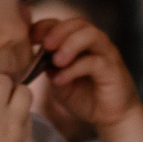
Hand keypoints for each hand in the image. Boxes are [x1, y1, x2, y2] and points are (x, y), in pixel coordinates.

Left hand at [30, 17, 136, 132]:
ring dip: (70, 44)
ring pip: (91, 35)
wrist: (112, 117)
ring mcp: (105, 54)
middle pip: (78, 23)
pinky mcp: (112, 69)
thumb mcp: (60, 84)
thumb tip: (35, 60)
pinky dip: (74, 69)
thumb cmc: (86, 98)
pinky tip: (60, 80)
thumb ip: (50, 70)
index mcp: (78, 43)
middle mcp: (94, 43)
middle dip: (58, 31)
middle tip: (45, 45)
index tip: (29, 39)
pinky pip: (94, 62)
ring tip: (56, 60)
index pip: (61, 24)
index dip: (44, 27)